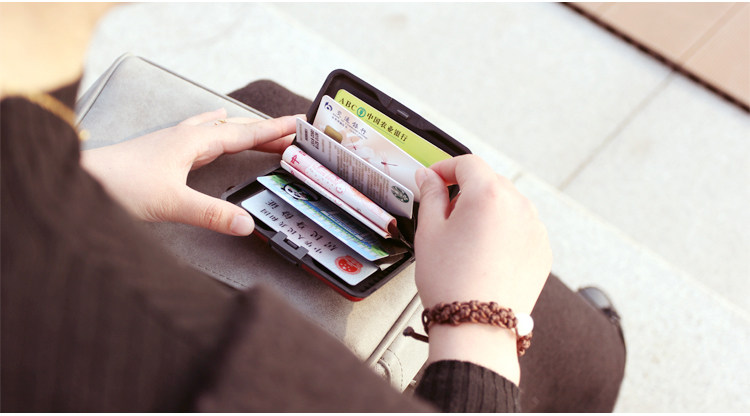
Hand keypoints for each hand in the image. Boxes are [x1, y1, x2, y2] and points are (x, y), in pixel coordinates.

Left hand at [81, 109, 297, 235]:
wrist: (80, 180)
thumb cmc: (118, 185)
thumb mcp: (171, 203)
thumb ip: (211, 214)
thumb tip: (246, 223)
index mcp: (193, 142)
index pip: (243, 133)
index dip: (272, 131)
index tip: (296, 125)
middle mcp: (185, 136)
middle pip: (235, 129)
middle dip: (264, 131)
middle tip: (289, 135)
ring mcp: (173, 141)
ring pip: (218, 129)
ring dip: (242, 130)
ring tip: (259, 130)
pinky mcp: (163, 150)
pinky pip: (200, 132)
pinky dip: (217, 130)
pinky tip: (211, 127)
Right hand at [414, 155, 551, 383]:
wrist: (478, 325)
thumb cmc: (451, 282)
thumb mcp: (429, 232)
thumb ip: (431, 195)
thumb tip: (429, 178)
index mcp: (488, 194)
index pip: (467, 163)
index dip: (445, 168)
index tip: (434, 179)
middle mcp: (518, 205)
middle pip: (489, 182)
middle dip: (466, 190)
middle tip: (444, 214)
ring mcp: (535, 228)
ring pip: (507, 205)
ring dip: (487, 210)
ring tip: (465, 240)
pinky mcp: (542, 250)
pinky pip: (521, 228)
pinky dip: (504, 231)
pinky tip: (484, 254)